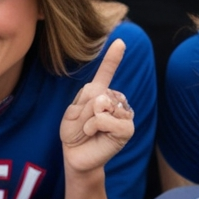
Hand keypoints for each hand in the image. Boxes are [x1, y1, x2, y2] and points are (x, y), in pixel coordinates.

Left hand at [60, 40, 135, 173]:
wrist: (76, 157)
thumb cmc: (74, 135)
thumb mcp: (72, 113)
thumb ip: (87, 101)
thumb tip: (106, 100)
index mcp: (99, 94)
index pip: (106, 73)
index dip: (113, 58)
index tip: (119, 42)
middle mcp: (114, 102)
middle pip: (98, 92)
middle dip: (84, 108)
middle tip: (83, 124)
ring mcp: (123, 115)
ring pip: (103, 105)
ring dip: (89, 120)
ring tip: (89, 131)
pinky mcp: (126, 129)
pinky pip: (108, 119)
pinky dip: (95, 126)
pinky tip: (95, 134)